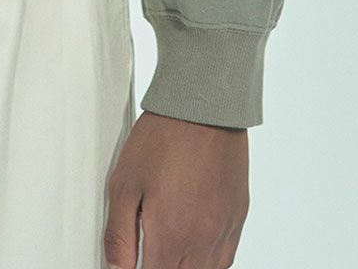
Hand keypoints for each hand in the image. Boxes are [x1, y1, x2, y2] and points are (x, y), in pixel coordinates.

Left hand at [103, 109, 248, 268]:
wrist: (205, 105)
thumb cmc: (163, 137)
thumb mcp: (125, 183)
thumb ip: (118, 235)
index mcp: (171, 235)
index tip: (130, 262)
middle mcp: (203, 241)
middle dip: (158, 268)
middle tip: (146, 250)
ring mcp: (225, 231)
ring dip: (183, 267)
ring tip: (166, 248)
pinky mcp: (238, 218)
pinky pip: (225, 259)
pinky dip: (207, 261)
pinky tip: (192, 246)